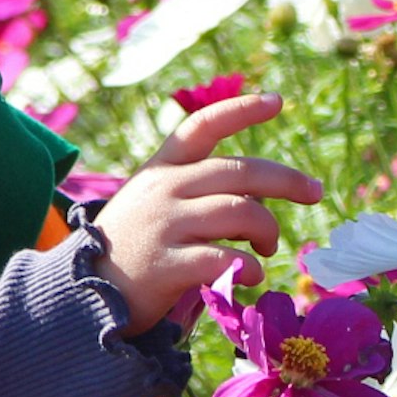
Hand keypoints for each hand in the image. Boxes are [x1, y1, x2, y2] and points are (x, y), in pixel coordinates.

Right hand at [84, 92, 324, 333]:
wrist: (81, 295)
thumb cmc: (129, 250)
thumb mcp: (153, 206)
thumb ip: (198, 195)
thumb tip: (258, 205)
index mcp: (161, 169)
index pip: (203, 126)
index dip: (241, 110)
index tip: (278, 101)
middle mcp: (164, 189)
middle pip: (241, 171)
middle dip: (287, 180)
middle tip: (315, 192)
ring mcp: (165, 225)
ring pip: (241, 212)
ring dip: (268, 231)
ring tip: (270, 249)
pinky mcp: (167, 265)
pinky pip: (226, 259)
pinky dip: (250, 267)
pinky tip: (253, 275)